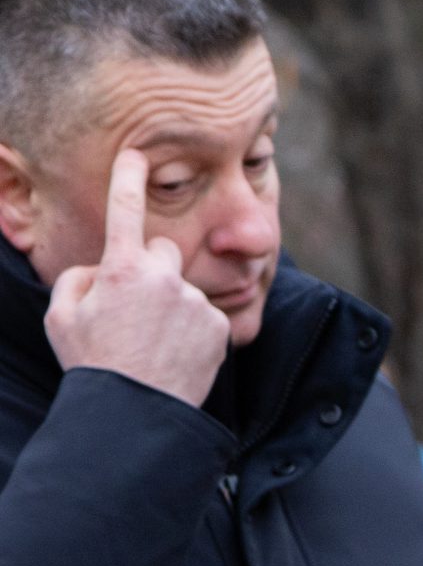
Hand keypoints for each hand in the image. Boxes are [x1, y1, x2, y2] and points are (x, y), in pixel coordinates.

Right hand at [43, 150, 227, 406]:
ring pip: (182, 287)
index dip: (128, 178)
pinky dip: (191, 329)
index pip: (124, 210)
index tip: (136, 153)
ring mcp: (194, 301)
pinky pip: (203, 315)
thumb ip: (80, 278)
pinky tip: (173, 353)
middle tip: (133, 308)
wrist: (135, 412)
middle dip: (149, 269)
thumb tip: (103, 268)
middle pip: (161, 252)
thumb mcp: (61, 315)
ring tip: (152, 341)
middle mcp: (163, 278)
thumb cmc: (92, 362)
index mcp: (120, 269)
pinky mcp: (218, 325)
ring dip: (170, 304)